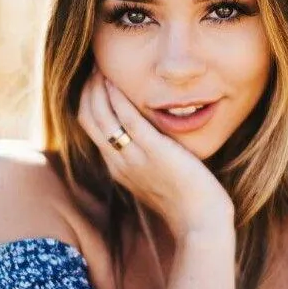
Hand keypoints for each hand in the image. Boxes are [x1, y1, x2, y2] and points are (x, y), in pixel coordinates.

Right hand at [77, 67, 233, 239]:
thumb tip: (154, 140)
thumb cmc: (188, 203)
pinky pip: (127, 119)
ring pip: (100, 116)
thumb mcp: (159, 179)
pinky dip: (117, 97)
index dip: (89, 100)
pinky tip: (116, 80)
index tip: (96, 79)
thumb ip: (150, 158)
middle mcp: (119, 162)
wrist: (200, 224)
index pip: (91, 127)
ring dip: (97, 87)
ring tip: (101, 65)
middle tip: (94, 64)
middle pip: (88, 118)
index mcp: (118, 168)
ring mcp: (134, 157)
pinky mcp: (153, 152)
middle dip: (87, 88)